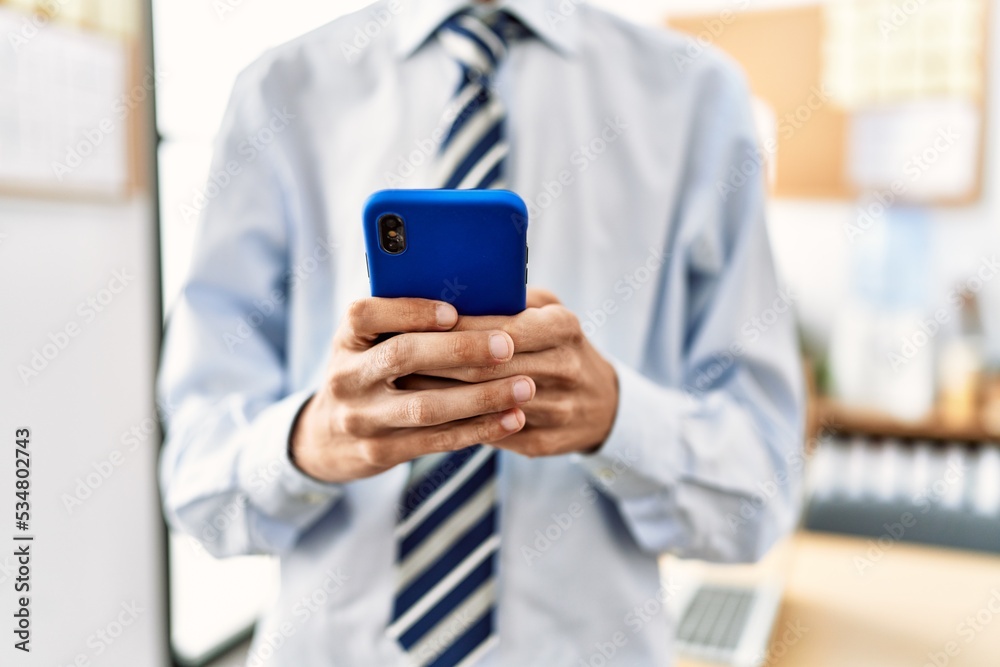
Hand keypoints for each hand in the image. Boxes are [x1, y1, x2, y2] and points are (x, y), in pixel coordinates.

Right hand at [290, 298, 535, 482]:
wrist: (327, 437)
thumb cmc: (369, 373)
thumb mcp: (370, 344)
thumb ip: (406, 325)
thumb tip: (477, 301)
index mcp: (346, 339)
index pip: (366, 315)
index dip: (410, 310)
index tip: (454, 311)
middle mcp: (347, 377)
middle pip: (403, 356)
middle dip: (460, 350)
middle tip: (507, 346)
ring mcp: (361, 419)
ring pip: (426, 406)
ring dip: (482, 397)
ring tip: (525, 387)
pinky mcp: (380, 452)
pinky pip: (436, 440)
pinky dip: (479, 429)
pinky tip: (512, 418)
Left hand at [407, 289, 619, 456]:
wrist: (603, 404)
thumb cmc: (560, 344)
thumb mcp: (548, 310)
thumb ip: (510, 297)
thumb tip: (453, 287)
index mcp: (563, 327)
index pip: (500, 327)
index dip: (454, 328)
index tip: (415, 324)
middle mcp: (565, 367)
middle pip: (485, 368)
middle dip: (435, 362)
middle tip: (394, 356)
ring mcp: (558, 409)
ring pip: (483, 404)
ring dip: (438, 395)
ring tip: (401, 382)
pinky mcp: (544, 442)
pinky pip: (491, 434)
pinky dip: (456, 423)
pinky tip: (427, 413)